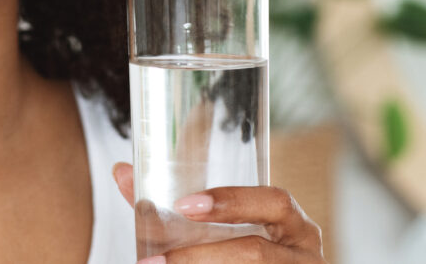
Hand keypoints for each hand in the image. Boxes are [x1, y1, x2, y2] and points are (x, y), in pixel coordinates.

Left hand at [112, 163, 325, 262]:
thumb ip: (173, 208)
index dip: (232, 201)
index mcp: (293, 224)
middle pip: (257, 253)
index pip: (275, 201)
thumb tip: (121, 171)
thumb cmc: (239, 254)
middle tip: (155, 260)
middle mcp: (304, 254)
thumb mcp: (220, 231)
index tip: (184, 205)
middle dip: (202, 256)